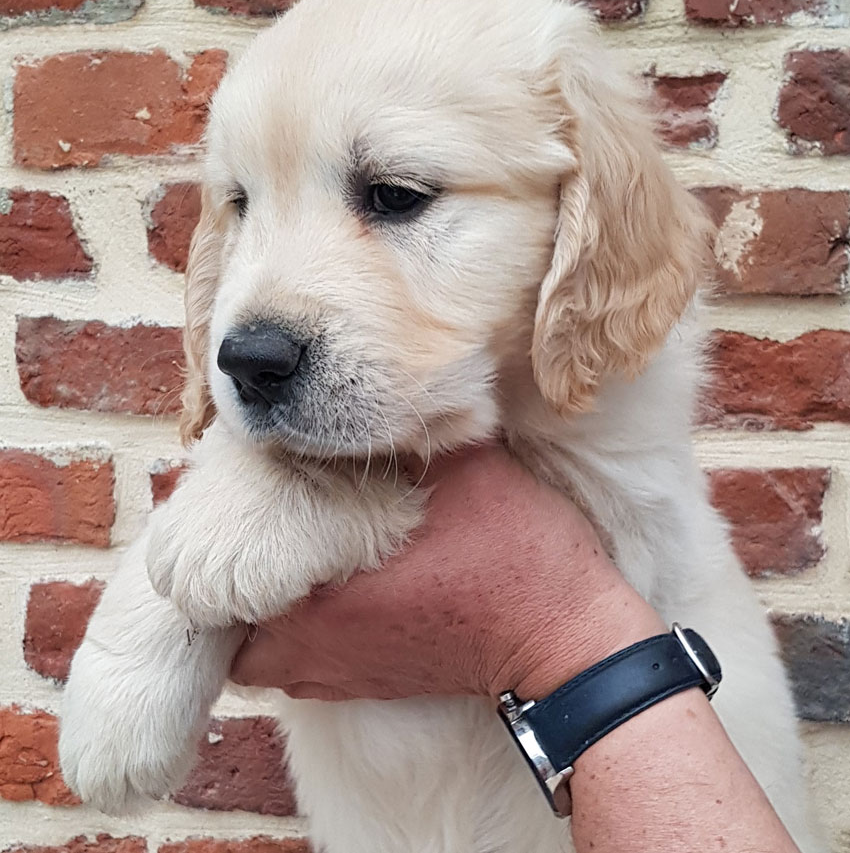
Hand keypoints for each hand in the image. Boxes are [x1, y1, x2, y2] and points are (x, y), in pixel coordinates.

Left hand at [231, 445, 663, 700]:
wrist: (565, 642)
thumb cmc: (518, 557)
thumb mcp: (466, 470)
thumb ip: (411, 433)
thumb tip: (375, 396)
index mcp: (326, 591)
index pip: (230, 563)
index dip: (210, 517)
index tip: (215, 484)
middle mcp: (316, 645)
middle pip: (223, 618)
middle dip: (221, 568)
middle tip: (230, 518)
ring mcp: (338, 674)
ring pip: (253, 649)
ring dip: (249, 606)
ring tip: (263, 554)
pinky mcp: (364, 686)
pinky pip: (292, 667)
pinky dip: (284, 633)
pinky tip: (312, 591)